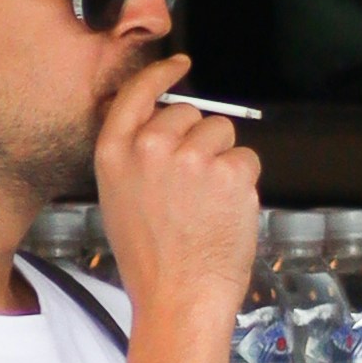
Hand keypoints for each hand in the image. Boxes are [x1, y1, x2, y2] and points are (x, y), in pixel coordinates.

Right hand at [92, 43, 259, 318]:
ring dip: (223, 160)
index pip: (137, 93)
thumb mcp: (119, 199)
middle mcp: (150, 147)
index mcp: (115, 152)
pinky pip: (247, 159)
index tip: (179, 65)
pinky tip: (226, 212)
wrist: (178, 298)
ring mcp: (192, 158)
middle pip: (190, 113)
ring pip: (223, 133)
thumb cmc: (150, 260)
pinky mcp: (230, 172)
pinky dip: (243, 182)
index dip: (161, 75)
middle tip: (192, 188)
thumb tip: (166, 127)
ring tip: (207, 204)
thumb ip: (135, 156)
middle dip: (198, 140)